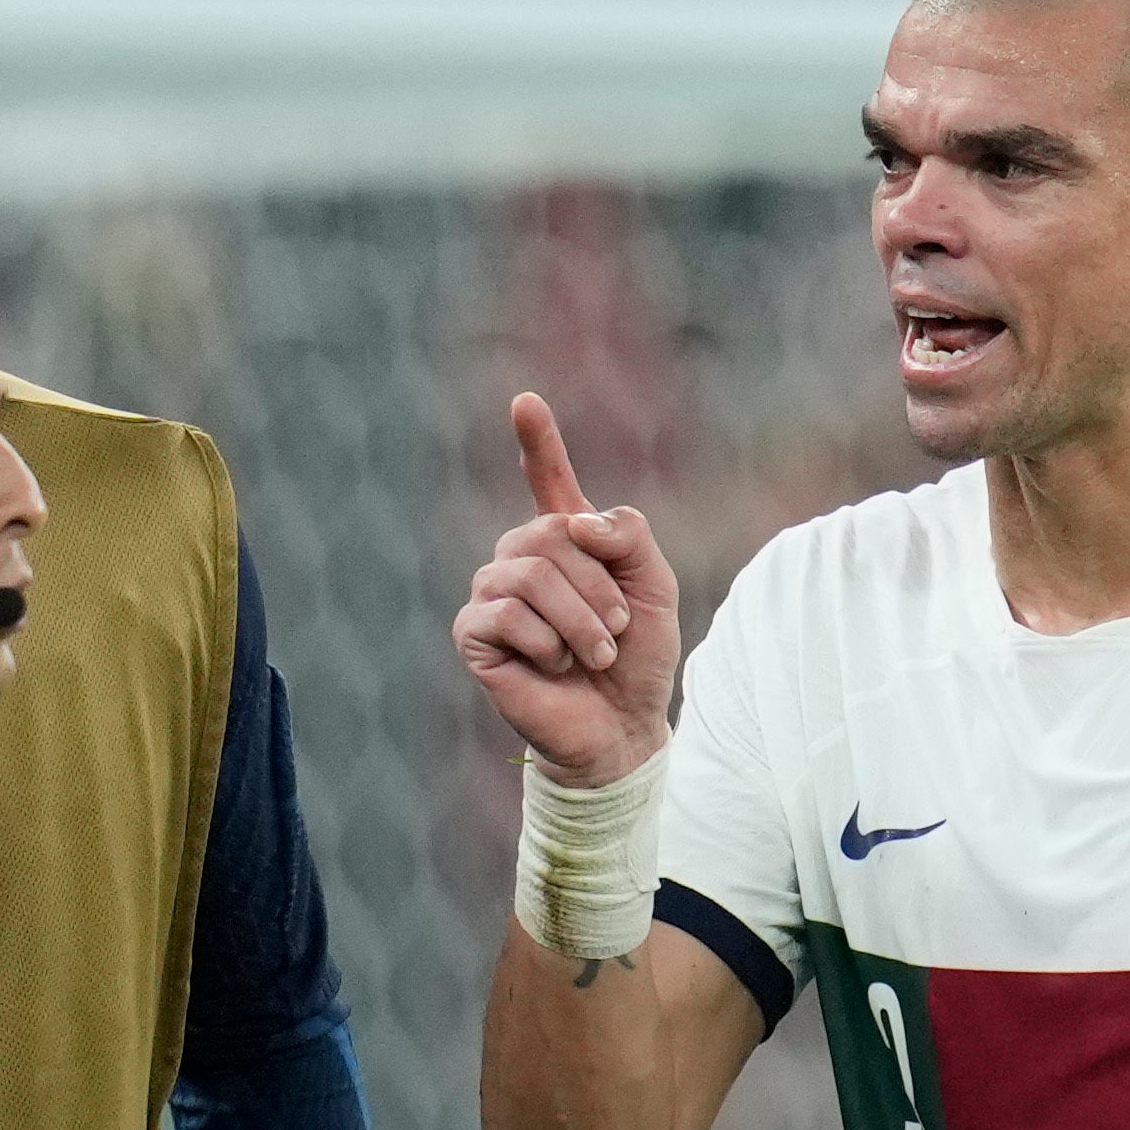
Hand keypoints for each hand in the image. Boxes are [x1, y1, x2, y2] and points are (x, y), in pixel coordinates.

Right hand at [454, 390, 683, 786]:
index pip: (547, 480)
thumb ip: (630, 538)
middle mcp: (521, 557)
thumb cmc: (638, 659)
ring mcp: (492, 593)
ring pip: (530, 573)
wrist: (622, 728)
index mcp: (565, 541)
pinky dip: (546, 643)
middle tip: (617, 632)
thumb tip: (576, 522)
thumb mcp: (656, 589)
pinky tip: (553, 666)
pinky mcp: (473, 633)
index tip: (525, 401)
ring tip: (595, 655)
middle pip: (552, 533)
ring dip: (580, 620)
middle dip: (599, 587)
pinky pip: (506, 613)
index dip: (538, 442)